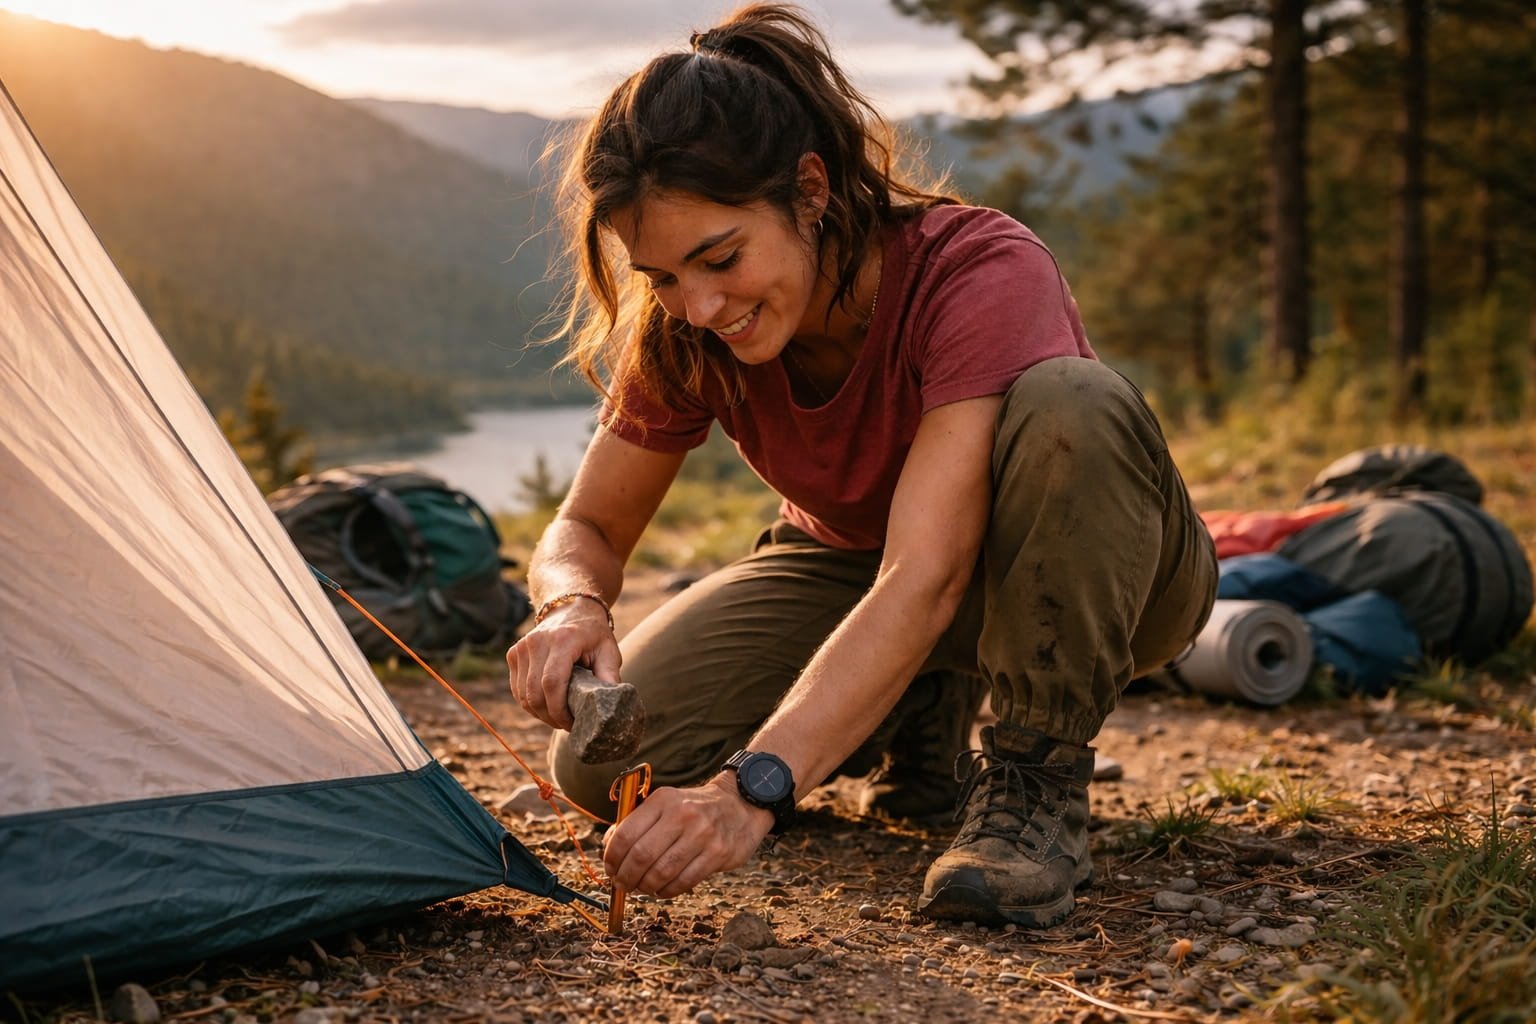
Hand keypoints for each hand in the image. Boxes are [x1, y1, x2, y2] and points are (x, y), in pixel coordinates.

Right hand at [505, 601, 619, 729]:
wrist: (570, 608)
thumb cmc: (593, 634)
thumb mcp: (609, 651)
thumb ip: (609, 676)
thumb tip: (610, 706)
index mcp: (562, 640)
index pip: (552, 683)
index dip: (559, 710)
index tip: (573, 723)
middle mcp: (537, 642)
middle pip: (535, 693)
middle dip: (550, 717)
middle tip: (567, 725)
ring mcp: (522, 647)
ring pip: (523, 695)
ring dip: (539, 713)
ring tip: (558, 718)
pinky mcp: (513, 654)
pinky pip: (517, 689)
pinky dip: (530, 703)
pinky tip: (546, 707)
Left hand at [603, 775, 773, 897]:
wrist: (740, 804)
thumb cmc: (693, 809)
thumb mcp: (665, 804)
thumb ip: (636, 823)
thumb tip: (608, 850)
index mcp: (663, 800)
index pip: (626, 834)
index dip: (612, 857)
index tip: (610, 868)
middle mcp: (682, 814)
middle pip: (642, 856)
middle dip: (626, 876)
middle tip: (622, 884)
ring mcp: (702, 834)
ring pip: (662, 872)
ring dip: (645, 887)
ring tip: (642, 888)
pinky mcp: (718, 853)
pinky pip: (684, 881)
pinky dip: (667, 891)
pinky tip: (662, 889)